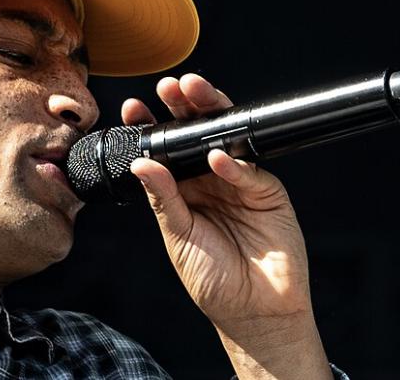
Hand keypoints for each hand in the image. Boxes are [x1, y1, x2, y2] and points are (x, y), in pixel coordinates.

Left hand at [125, 74, 331, 378]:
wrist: (254, 312)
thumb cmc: (211, 279)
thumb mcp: (177, 237)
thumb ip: (162, 199)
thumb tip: (141, 163)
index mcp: (182, 190)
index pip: (165, 151)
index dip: (151, 128)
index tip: (132, 109)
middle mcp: (209, 180)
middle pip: (195, 135)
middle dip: (182, 107)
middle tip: (167, 87)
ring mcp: (238, 183)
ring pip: (224, 139)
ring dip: (209, 114)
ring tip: (191, 92)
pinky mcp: (267, 192)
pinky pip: (249, 171)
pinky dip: (233, 164)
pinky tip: (217, 158)